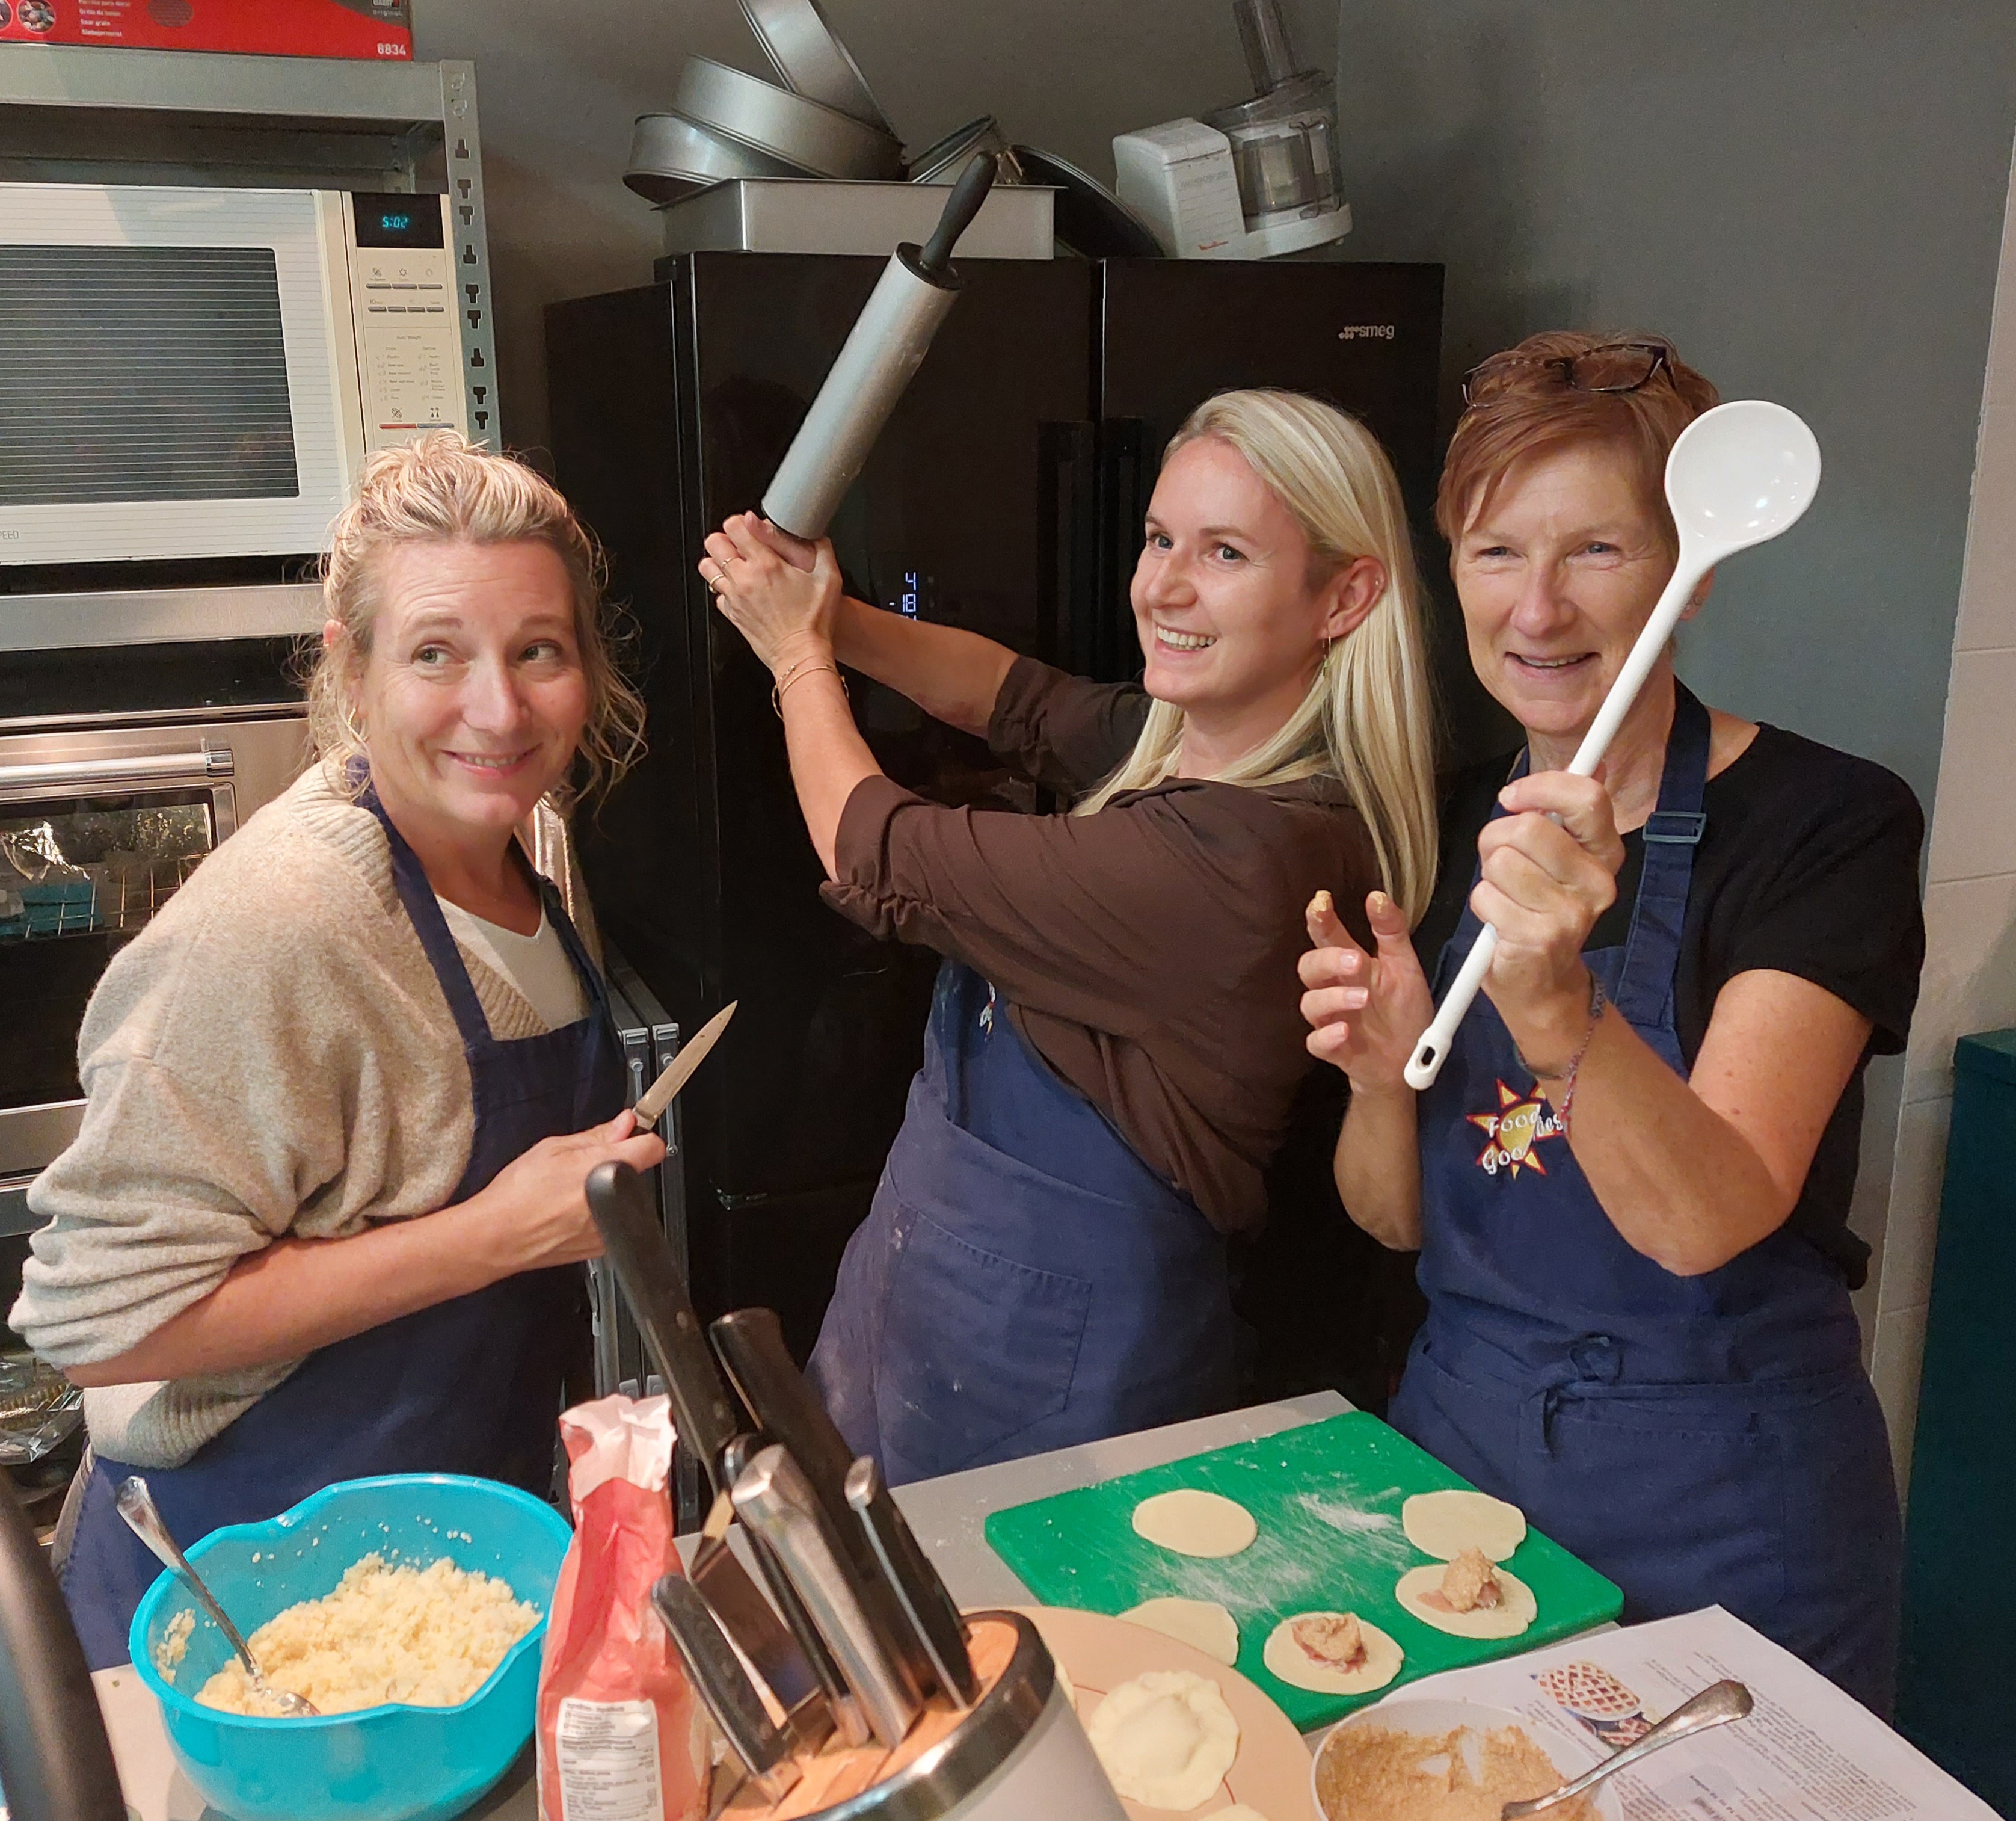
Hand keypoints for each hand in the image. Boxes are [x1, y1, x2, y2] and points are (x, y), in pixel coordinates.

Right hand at [468, 1111, 666, 1274]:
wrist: (497, 1237)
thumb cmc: (518, 1195)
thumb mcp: (554, 1148)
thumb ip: (597, 1136)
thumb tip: (624, 1124)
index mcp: (607, 1169)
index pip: (652, 1147)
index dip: (640, 1138)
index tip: (628, 1136)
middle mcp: (615, 1202)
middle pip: (638, 1173)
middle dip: (618, 1165)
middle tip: (585, 1165)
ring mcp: (611, 1228)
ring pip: (625, 1199)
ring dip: (608, 1192)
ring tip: (572, 1192)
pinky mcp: (603, 1247)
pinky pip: (612, 1221)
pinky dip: (599, 1214)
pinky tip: (570, 1212)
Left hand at [701, 511, 841, 675]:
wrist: (802, 655)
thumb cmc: (815, 621)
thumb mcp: (828, 577)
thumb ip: (820, 547)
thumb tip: (812, 529)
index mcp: (766, 564)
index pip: (734, 526)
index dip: (741, 522)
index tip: (751, 528)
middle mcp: (744, 579)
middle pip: (714, 542)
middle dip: (726, 539)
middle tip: (741, 545)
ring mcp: (734, 597)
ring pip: (707, 567)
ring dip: (719, 562)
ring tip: (737, 565)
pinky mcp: (731, 614)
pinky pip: (717, 594)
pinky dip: (725, 588)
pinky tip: (742, 590)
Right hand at [1299, 889, 1433, 1095]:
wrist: (1407, 1062)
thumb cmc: (1403, 1011)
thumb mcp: (1405, 967)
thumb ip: (1391, 932)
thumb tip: (1377, 896)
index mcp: (1349, 965)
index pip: (1326, 935)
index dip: (1319, 918)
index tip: (1321, 901)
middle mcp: (1334, 989)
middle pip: (1309, 967)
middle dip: (1328, 960)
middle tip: (1356, 961)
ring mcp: (1330, 1019)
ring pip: (1310, 1003)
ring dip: (1333, 998)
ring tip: (1362, 998)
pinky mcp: (1333, 1049)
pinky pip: (1315, 1042)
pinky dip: (1327, 1036)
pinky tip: (1345, 1031)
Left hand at [1473, 768, 1623, 1065]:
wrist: (1543, 983)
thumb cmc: (1539, 907)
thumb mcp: (1557, 856)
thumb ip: (1563, 813)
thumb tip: (1590, 764)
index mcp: (1606, 853)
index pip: (1586, 797)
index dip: (1541, 786)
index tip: (1513, 797)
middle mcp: (1598, 882)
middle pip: (1528, 827)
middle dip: (1497, 838)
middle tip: (1502, 862)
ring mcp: (1571, 914)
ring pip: (1501, 861)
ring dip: (1488, 876)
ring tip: (1505, 896)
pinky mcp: (1539, 938)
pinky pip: (1486, 897)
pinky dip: (1483, 906)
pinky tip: (1501, 923)